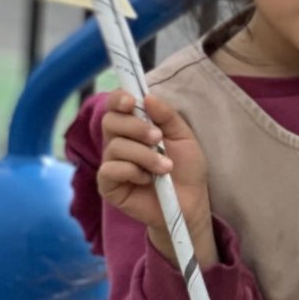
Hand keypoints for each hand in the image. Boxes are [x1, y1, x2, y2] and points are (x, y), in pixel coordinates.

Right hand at [97, 92, 215, 261]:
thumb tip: (148, 97)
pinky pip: (111, 169)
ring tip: (165, 168)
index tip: (131, 101)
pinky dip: (133, 172)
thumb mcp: (183, 137)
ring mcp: (111, 164)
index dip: (118, 99)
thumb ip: (166, 116)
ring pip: (115, 147)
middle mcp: (118, 143)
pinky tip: (147, 180)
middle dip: (136, 127)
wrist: (190, 202)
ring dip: (145, 155)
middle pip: (111, 121)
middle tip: (158, 139)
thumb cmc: (186, 169)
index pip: (115, 106)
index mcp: (134, 128)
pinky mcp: (108, 185)